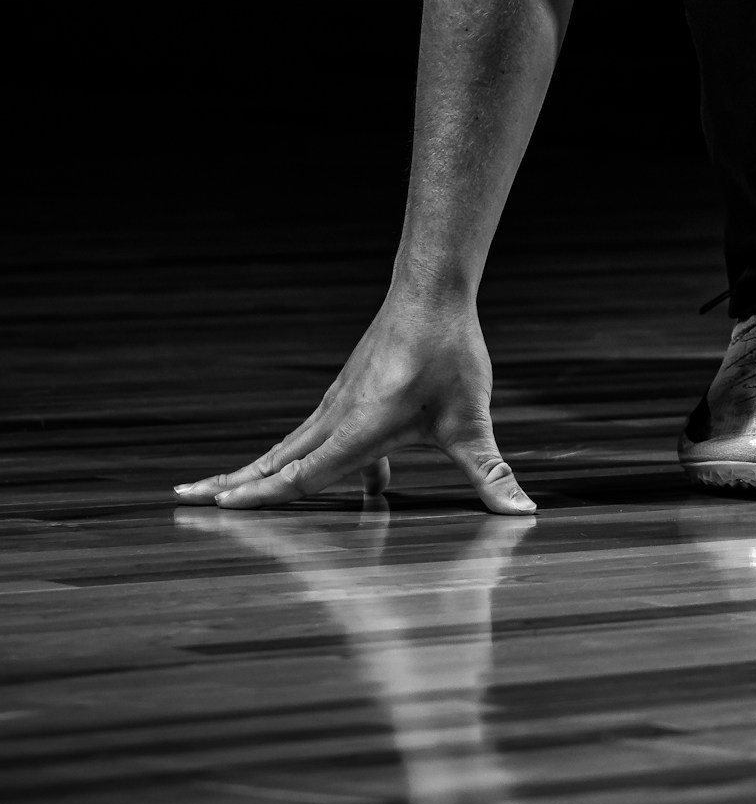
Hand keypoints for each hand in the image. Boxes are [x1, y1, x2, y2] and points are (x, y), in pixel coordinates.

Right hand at [172, 288, 534, 513]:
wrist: (432, 290)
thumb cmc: (450, 355)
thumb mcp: (472, 422)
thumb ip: (492, 473)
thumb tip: (523, 513)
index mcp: (358, 430)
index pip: (302, 475)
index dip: (264, 496)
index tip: (221, 507)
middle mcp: (336, 418)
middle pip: (276, 461)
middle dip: (232, 483)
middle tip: (183, 499)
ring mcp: (337, 404)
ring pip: (287, 446)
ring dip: (255, 470)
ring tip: (219, 489)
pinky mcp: (347, 395)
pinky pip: (311, 435)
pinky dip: (294, 459)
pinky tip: (345, 485)